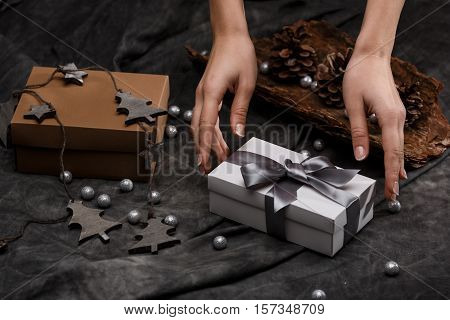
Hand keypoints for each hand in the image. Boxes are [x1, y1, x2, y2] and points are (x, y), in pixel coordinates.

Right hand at [192, 35, 256, 172]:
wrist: (230, 36)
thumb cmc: (239, 54)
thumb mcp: (246, 84)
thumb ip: (240, 110)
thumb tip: (238, 132)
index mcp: (211, 92)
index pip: (205, 125)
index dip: (205, 145)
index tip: (206, 161)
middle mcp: (202, 94)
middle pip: (199, 128)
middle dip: (202, 149)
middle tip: (208, 168)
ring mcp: (202, 94)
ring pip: (199, 124)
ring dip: (205, 141)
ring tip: (211, 158)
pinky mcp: (205, 93)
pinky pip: (204, 116)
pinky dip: (207, 130)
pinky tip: (213, 140)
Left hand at [343, 53, 406, 199]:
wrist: (372, 56)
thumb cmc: (359, 76)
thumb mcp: (352, 105)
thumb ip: (358, 132)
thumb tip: (360, 156)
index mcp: (388, 116)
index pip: (390, 152)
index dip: (389, 173)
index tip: (390, 190)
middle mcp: (397, 117)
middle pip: (398, 152)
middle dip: (394, 174)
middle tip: (392, 195)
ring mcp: (398, 115)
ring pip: (399, 146)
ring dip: (395, 165)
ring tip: (394, 184)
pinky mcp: (394, 112)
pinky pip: (396, 137)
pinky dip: (395, 152)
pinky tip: (394, 162)